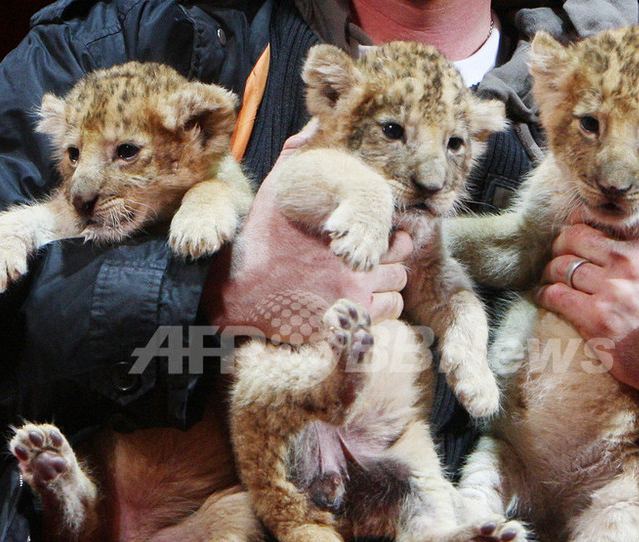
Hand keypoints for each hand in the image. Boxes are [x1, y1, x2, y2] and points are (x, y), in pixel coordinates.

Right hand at [202, 122, 411, 341]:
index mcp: (343, 230)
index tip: (379, 235)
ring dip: (388, 284)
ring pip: (397, 287)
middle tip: (375, 258)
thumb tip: (314, 124)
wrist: (239, 292)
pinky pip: (388, 312)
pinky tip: (364, 301)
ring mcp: (353, 293)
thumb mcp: (274, 190)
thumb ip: (296, 155)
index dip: (389, 232)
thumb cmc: (258, 241)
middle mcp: (354, 263)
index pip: (389, 227)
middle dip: (391, 257)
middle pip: (399, 259)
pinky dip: (382, 307)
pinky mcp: (348, 318)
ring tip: (370, 280)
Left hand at [535, 223, 638, 393]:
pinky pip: (556, 295)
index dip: (580, 223)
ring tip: (551, 279)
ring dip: (550, 272)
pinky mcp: (598, 319)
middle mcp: (633, 264)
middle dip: (560, 246)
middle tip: (557, 257)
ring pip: (561, 266)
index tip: (574, 233)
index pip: (603, 220)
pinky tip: (545, 297)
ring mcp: (614, 291)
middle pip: (574, 238)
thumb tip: (604, 229)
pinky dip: (545, 294)